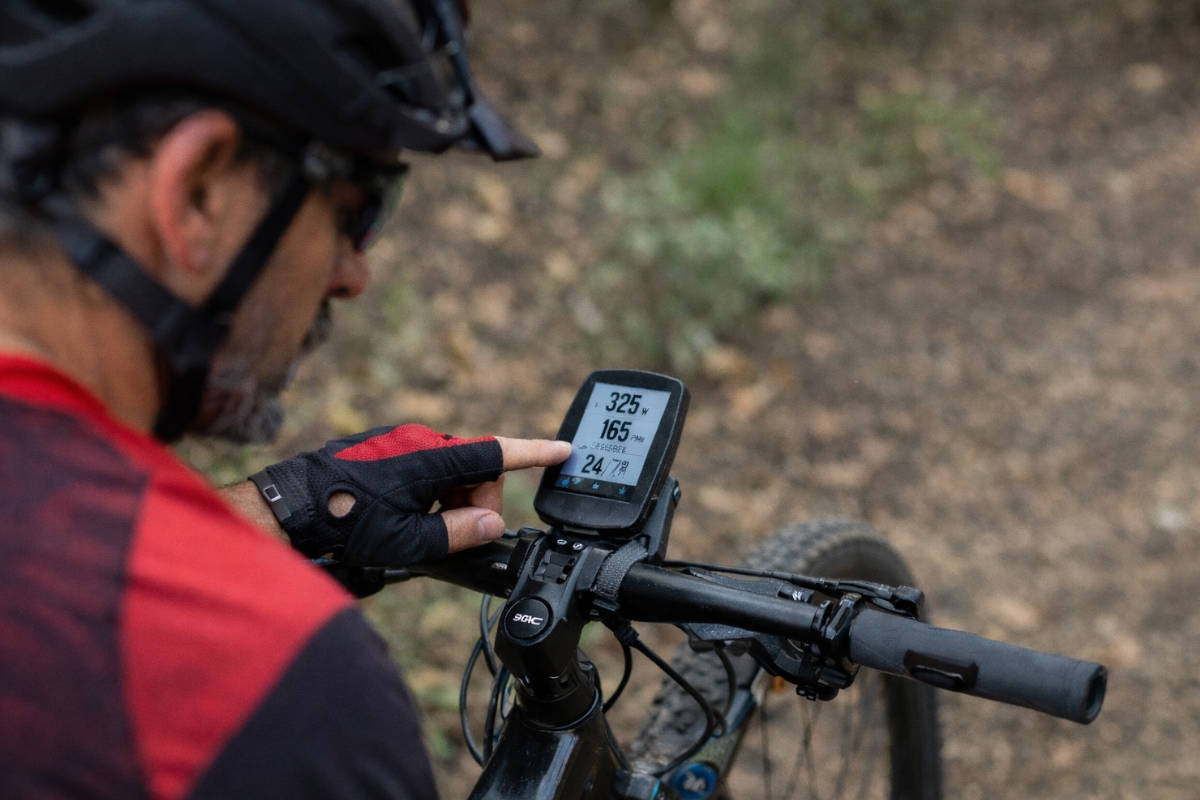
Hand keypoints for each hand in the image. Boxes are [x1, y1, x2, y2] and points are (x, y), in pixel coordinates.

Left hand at [249, 425, 568, 565]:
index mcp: (432, 458)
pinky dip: (428, 496)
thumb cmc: (342, 523)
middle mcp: (419, 441)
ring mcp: (400, 441)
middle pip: (476, 469)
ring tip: (421, 535)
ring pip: (450, 472)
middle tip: (458, 538)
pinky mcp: (384, 448)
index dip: (535, 454)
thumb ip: (458, 535)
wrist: (287, 508)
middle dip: (477, 504)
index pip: (498, 452)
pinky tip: (403, 521)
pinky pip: (424, 469)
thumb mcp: (408, 543)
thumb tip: (491, 526)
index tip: (564, 451)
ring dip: (450, 503)